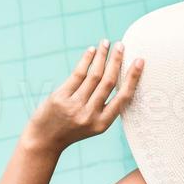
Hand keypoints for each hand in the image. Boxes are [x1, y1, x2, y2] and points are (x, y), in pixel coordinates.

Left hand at [23, 40, 142, 152]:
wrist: (44, 140)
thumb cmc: (71, 130)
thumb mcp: (93, 124)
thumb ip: (104, 107)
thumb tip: (116, 76)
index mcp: (102, 123)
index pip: (123, 97)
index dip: (132, 78)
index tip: (139, 61)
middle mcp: (90, 115)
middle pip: (108, 82)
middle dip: (116, 61)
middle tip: (121, 45)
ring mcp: (74, 106)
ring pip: (93, 75)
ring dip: (101, 56)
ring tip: (106, 43)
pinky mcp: (60, 98)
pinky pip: (77, 75)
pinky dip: (86, 60)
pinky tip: (91, 50)